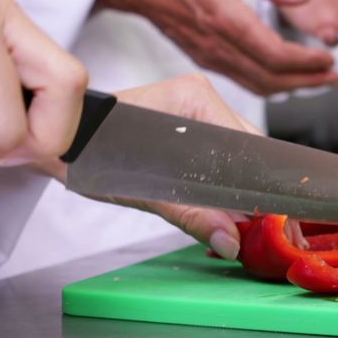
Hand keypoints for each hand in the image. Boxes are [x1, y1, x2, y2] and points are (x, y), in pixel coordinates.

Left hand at [38, 74, 260, 259]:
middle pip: (250, 153)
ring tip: (248, 227)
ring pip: (239, 158)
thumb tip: (231, 240)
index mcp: (196, 99)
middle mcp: (203, 98)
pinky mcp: (191, 126)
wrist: (62, 141)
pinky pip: (222, 158)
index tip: (275, 220)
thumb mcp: (144, 191)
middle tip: (269, 231)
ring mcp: (199, 110)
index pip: (248, 148)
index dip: (263, 187)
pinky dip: (226, 186)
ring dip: (242, 192)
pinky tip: (227, 213)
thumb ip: (192, 215)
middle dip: (258, 194)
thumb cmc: (91, 152)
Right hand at [98, 0, 337, 95]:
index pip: (274, 54)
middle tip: (335, 75)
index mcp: (226, 19)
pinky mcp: (208, 62)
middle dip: (308, 81)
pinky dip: (271, 85)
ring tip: (320, 80)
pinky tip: (288, 78)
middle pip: (271, 78)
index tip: (328, 57)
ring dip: (293, 88)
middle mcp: (219, 46)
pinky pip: (244, 82)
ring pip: (258, 86)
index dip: (306, 62)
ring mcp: (211, 59)